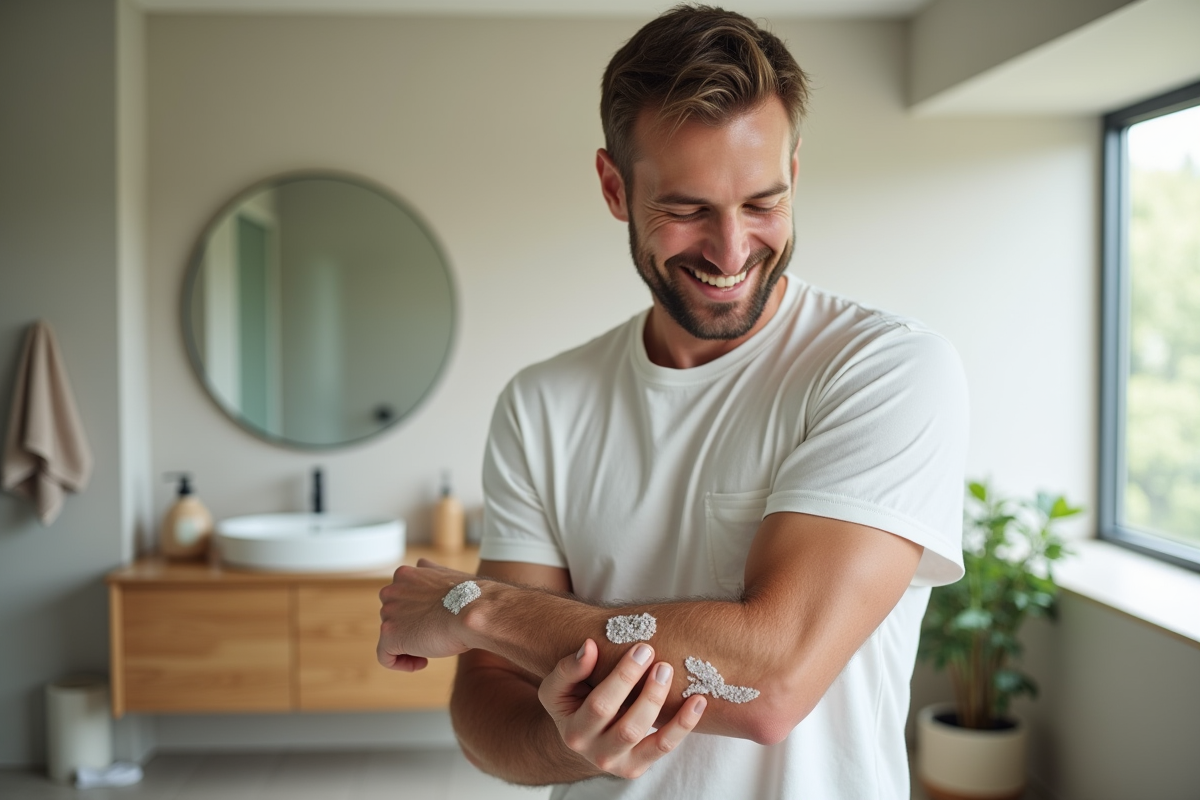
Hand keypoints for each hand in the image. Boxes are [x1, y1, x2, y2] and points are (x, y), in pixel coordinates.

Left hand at [377, 558, 477, 671]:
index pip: (401, 600)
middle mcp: (391, 590)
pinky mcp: (389, 635)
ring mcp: (388, 612)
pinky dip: (401, 663)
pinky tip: (423, 662)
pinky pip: (385, 657)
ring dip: (411, 646)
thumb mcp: (448, 575)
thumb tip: (422, 564)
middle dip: (413, 629)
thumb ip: (430, 572)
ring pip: (391, 638)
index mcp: (405, 575)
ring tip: (434, 646)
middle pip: (394, 619)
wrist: (475, 610)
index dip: (418, 614)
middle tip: (436, 635)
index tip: (435, 621)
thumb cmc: (470, 596)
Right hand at [538, 639, 706, 778]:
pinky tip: (698, 701)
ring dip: (665, 706)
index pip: (600, 706)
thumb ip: (569, 668)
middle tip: (661, 662)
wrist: (579, 735)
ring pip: (650, 740)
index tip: (642, 649)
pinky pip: (665, 747)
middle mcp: (596, 754)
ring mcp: (619, 763)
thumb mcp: (558, 687)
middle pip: (628, 727)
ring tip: (671, 673)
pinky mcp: (638, 766)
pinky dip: (684, 724)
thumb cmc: (571, 701)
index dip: (623, 678)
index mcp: (574, 732)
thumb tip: (589, 647)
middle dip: (648, 693)